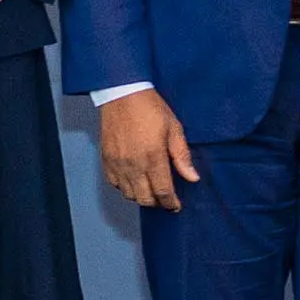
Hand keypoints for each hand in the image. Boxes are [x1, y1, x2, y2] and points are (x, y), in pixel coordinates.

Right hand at [98, 88, 197, 211]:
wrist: (122, 94)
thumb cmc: (150, 108)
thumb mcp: (174, 128)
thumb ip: (182, 156)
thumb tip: (192, 177)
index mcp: (153, 157)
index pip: (163, 192)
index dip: (171, 203)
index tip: (175, 205)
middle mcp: (134, 164)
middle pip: (145, 198)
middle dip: (157, 203)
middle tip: (164, 198)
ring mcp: (118, 163)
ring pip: (129, 194)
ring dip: (141, 196)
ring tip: (149, 189)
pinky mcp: (107, 159)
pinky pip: (114, 184)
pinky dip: (125, 187)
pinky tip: (133, 180)